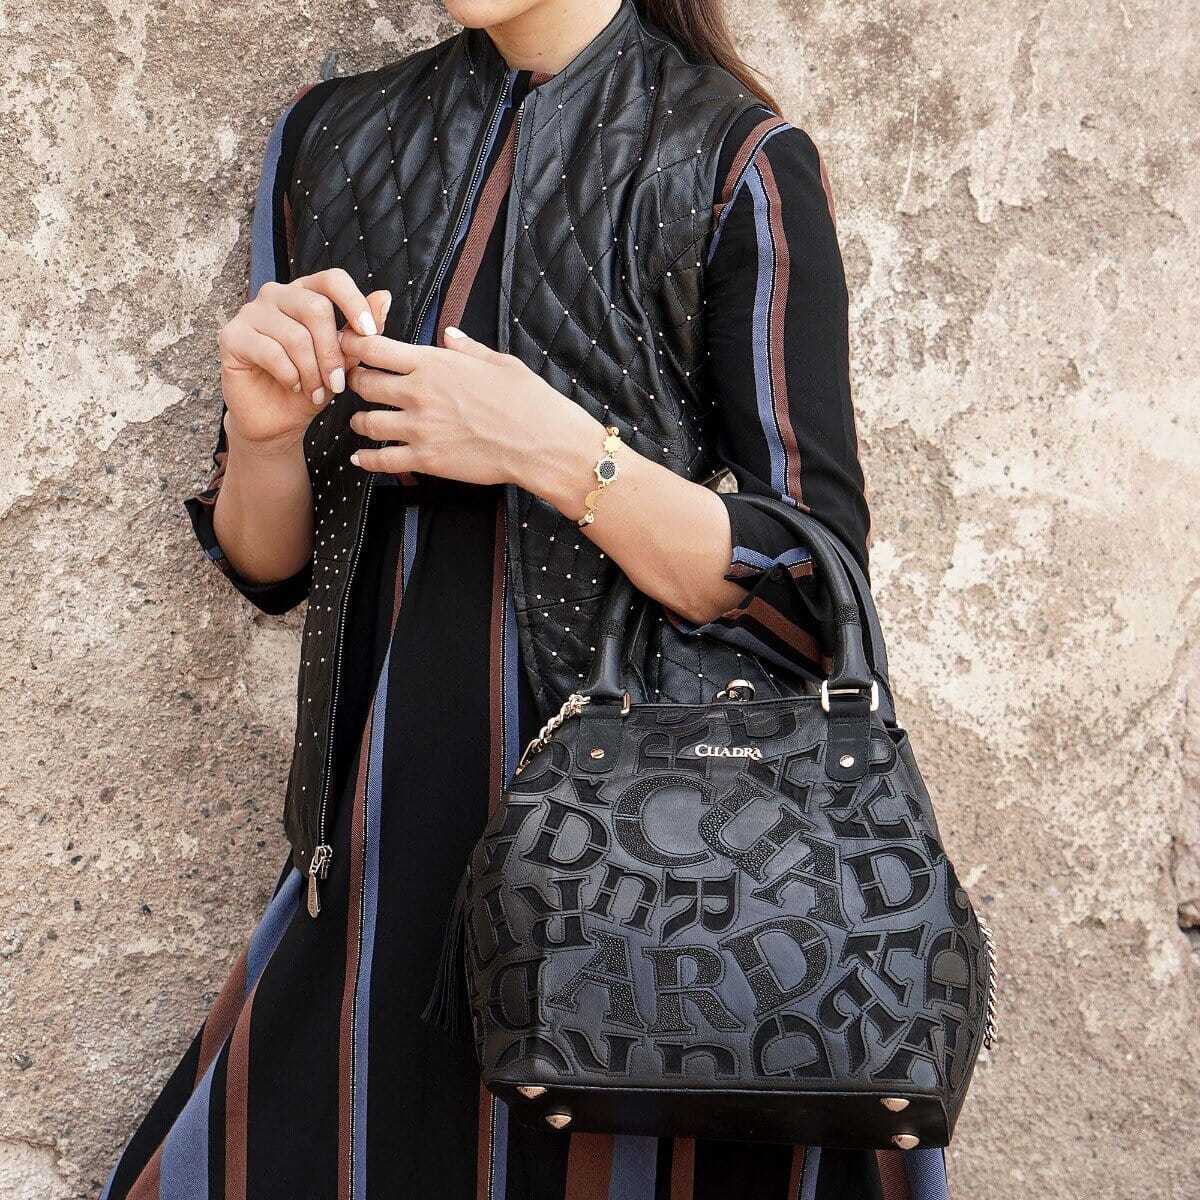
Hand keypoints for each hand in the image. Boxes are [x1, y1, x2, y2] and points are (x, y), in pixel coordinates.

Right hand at [217, 268, 390, 455]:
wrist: (277, 421)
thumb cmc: (310, 387)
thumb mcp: (343, 362)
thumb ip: (359, 332)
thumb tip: (384, 297)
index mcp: (305, 294)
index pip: (332, 279)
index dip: (354, 302)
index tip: (370, 333)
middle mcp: (276, 295)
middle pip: (316, 308)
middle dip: (332, 353)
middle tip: (338, 384)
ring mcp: (251, 312)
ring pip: (295, 335)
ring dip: (312, 371)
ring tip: (316, 392)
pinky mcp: (232, 336)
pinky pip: (271, 352)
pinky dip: (290, 376)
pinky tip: (293, 387)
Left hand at [342, 326, 601, 490]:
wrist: (541, 443)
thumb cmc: (527, 400)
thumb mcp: (499, 362)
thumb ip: (466, 348)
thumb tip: (449, 335)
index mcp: (433, 363)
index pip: (373, 348)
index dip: (354, 346)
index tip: (351, 349)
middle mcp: (418, 393)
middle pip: (362, 383)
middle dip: (355, 383)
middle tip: (357, 386)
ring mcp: (419, 428)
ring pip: (366, 423)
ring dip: (358, 422)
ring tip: (360, 423)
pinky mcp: (425, 460)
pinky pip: (382, 461)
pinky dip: (366, 460)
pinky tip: (361, 459)